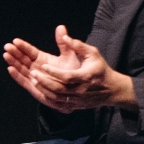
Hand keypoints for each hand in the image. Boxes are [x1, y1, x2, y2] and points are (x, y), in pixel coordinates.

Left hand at [4, 26, 134, 111]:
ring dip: (43, 89)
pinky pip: (57, 104)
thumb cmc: (100, 68)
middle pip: (59, 89)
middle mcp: (81, 91)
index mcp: (86, 77)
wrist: (111, 89)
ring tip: (32, 79)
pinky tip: (39, 89)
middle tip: (32, 72)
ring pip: (56, 98)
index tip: (43, 65)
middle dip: (44, 81)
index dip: (54, 72)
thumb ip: (79, 45)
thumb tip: (65, 36)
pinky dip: (47, 97)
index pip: (67, 77)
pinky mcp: (74, 106)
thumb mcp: (93, 54)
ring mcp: (77, 100)